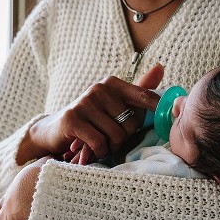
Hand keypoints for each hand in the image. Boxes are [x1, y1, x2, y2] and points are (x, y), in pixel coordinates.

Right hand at [20, 64, 163, 163]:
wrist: (54, 130)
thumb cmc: (92, 119)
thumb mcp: (114, 104)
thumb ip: (138, 91)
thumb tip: (160, 68)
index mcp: (112, 83)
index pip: (145, 96)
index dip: (156, 110)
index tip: (165, 120)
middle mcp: (99, 89)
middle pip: (132, 123)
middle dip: (125, 138)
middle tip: (113, 140)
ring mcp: (85, 103)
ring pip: (116, 136)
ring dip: (111, 147)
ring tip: (102, 145)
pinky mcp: (73, 119)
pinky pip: (100, 143)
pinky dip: (99, 152)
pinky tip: (92, 149)